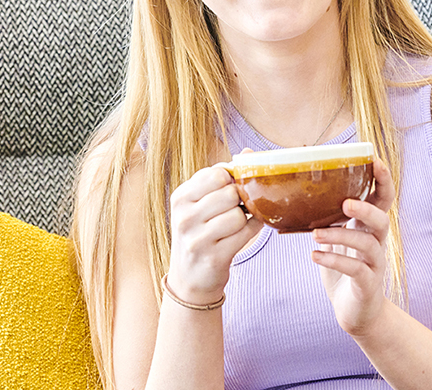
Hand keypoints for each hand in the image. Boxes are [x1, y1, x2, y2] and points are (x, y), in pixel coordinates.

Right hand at [166, 164, 262, 305]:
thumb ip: (221, 177)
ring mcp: (197, 239)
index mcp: (180, 197)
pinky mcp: (214, 257)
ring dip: (244, 219)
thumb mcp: (199, 204)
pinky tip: (243, 233)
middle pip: (230, 193)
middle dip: (239, 200)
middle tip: (235, 209)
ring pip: (238, 215)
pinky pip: (245, 233)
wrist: (189, 279)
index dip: (231, 180)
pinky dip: (251, 230)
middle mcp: (184, 217)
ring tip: (235, 225)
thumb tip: (247, 152)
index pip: (217, 173)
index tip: (230, 189)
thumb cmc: (199, 233)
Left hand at [310, 158, 394, 335]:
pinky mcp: (368, 284)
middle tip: (345, 203)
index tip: (375, 161)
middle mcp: (377, 242)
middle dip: (366, 209)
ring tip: (316, 234)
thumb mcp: (334, 239)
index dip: (383, 180)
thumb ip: (323, 217)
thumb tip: (295, 189)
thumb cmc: (343, 268)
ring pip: (367, 245)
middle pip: (382, 220)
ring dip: (342, 236)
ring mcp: (375, 264)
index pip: (382, 199)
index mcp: (368, 226)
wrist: (355, 311)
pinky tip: (315, 256)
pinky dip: (335, 261)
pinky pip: (356, 270)